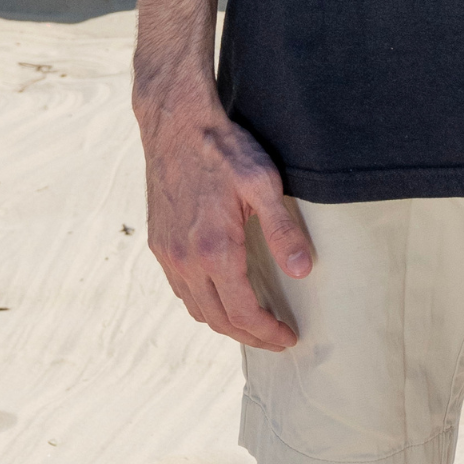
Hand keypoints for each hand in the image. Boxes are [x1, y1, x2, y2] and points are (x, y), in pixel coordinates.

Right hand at [138, 91, 313, 350]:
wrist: (177, 125)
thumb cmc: (224, 150)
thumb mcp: (264, 184)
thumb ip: (283, 230)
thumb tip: (303, 270)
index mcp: (215, 250)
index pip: (243, 312)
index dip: (266, 332)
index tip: (288, 338)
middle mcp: (186, 261)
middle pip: (218, 319)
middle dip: (249, 335)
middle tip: (276, 338)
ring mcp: (169, 254)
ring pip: (196, 309)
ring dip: (225, 324)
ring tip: (253, 324)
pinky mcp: (160, 244)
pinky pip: (181, 290)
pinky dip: (204, 305)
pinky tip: (221, 297)